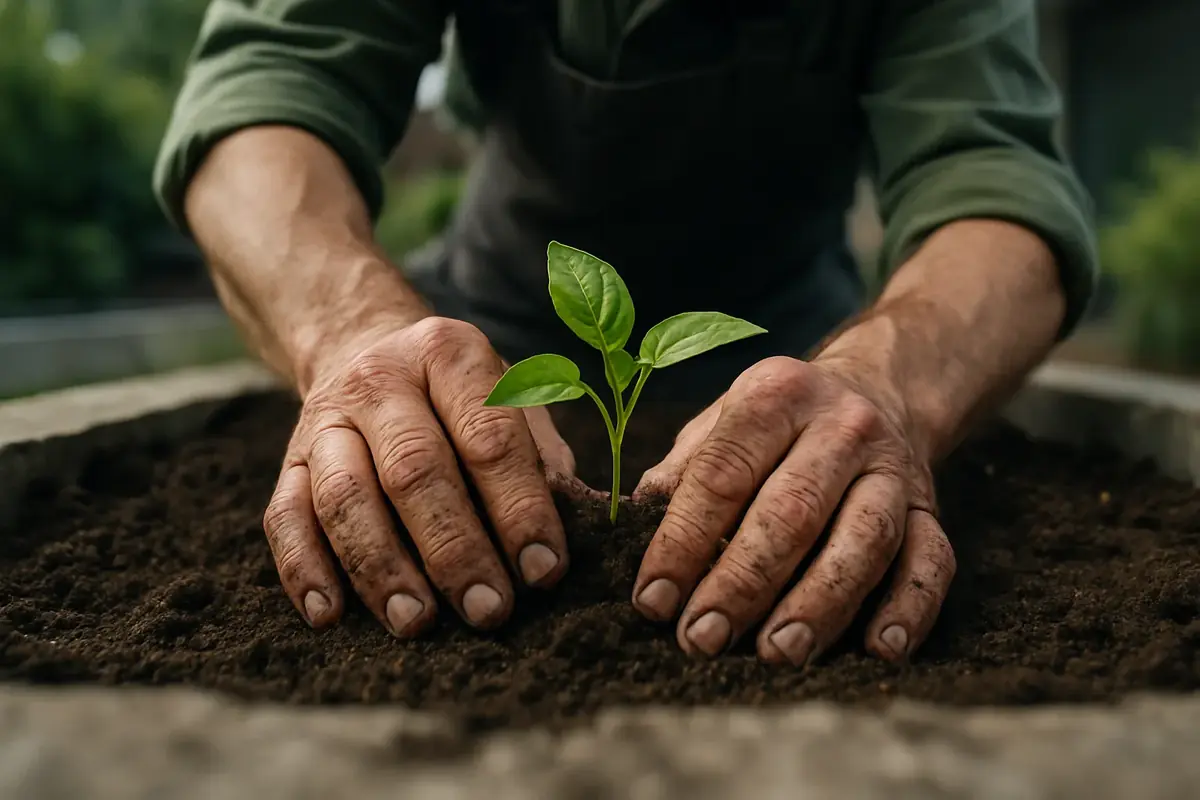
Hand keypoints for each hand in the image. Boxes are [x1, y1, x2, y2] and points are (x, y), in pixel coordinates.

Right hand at [263, 316, 578, 635]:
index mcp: (449, 355)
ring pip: (346, 497)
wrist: (367, 352)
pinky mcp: (287, 462)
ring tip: (417, 622)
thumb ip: (540, 458)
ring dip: (382, 569)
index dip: (519, 508)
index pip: (489, 437)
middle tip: (488, 609)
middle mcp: (380, 379)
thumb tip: (558, 533)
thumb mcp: (513, 400)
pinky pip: (285, 518)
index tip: (542, 570)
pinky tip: (331, 616)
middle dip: (454, 548)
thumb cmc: (462, 399)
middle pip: (414, 470)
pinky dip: (304, 570)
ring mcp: (325, 421)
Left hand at [630, 355, 955, 664]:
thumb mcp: (721, 422)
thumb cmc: (775, 425)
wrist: (877, 390)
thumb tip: (631, 524)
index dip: (682, 542)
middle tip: (702, 638)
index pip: (722, 475)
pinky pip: (931, 561)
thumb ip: (682, 470)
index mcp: (776, 395)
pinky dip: (909, 608)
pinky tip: (879, 649)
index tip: (653, 601)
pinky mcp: (931, 508)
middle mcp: (841, 426)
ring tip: (777, 653)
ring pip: (862, 540)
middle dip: (742, 583)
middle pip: (791, 512)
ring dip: (819, 604)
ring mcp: (893, 469)